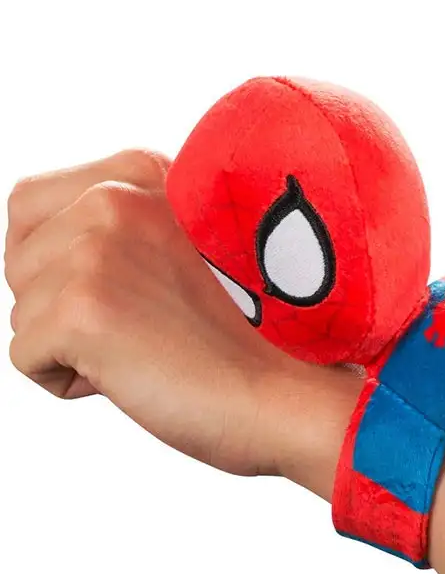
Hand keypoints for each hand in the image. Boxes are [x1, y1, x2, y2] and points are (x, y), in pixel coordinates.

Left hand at [5, 150, 355, 481]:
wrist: (288, 398)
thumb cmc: (250, 347)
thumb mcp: (182, 254)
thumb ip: (122, 232)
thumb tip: (37, 253)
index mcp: (142, 175)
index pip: (32, 203)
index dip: (56, 262)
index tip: (123, 298)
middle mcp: (113, 199)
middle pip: (19, 261)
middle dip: (61, 309)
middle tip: (143, 334)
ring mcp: (95, 252)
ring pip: (23, 312)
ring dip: (71, 350)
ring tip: (149, 357)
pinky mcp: (81, 309)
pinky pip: (24, 359)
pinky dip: (67, 385)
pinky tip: (134, 381)